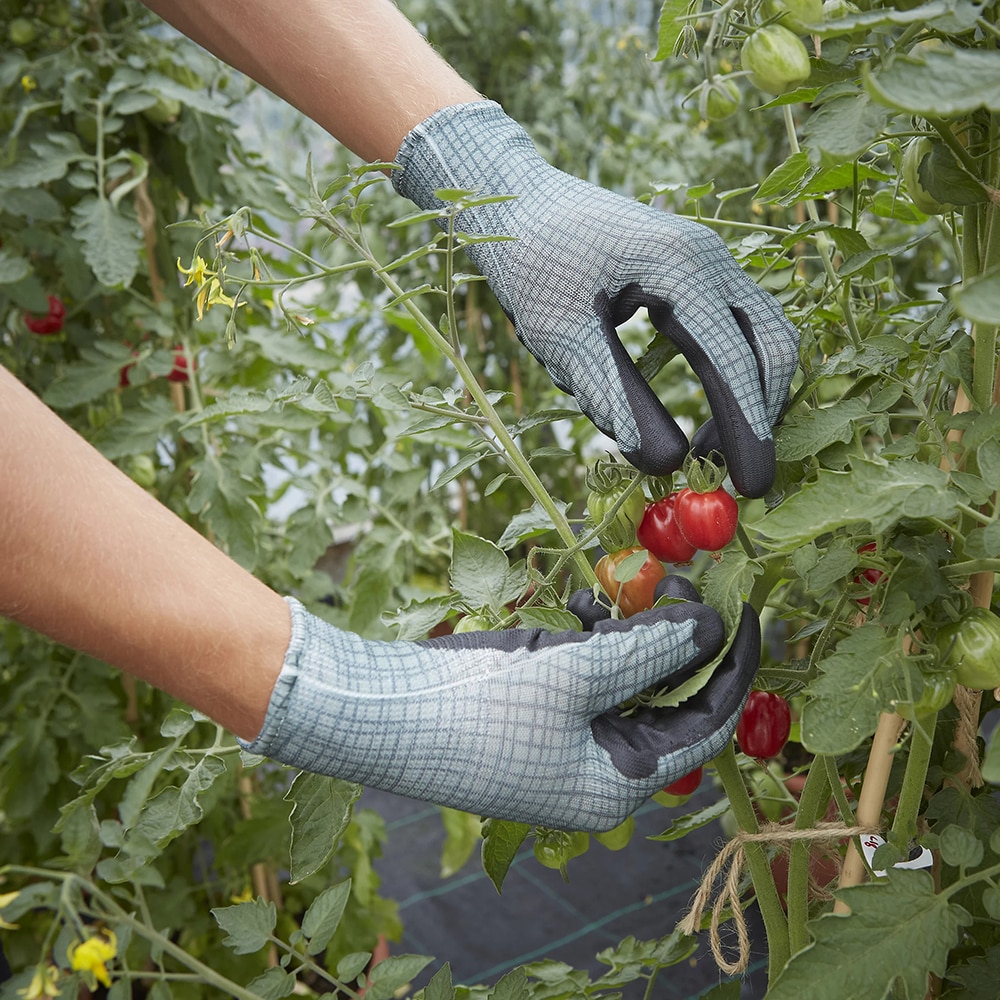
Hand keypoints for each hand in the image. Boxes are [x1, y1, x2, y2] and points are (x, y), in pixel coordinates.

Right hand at [240, 593, 758, 831]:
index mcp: (617, 783)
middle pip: (665, 698)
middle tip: (683, 581)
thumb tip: (714, 628)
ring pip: (626, 680)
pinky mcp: (535, 712)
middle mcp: (598, 769)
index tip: (749, 610)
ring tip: (617, 591)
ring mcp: (564, 741)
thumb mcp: (576, 677)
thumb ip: (650, 653)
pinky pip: (586, 675)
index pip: (705, 725)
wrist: (381, 711)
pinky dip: (590, 639)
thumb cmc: (480, 707)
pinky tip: (576, 607)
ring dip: (629, 633)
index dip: (734, 667)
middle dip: (674, 639)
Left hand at [392, 101, 798, 497]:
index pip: (734, 359)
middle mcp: (709, 257)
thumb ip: (614, 395)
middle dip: (759, 411)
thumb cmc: (529, 262)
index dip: (746, 428)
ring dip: (748, 392)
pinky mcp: (693, 269)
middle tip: (733, 473)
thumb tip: (664, 463)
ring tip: (708, 446)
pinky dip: (731, 370)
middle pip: (769, 343)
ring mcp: (706, 258)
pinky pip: (735, 324)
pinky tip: (701, 406)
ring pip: (759, 333)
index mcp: (681, 266)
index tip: (752, 487)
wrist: (513, 198)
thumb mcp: (562, 336)